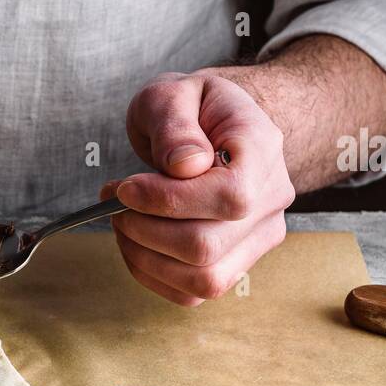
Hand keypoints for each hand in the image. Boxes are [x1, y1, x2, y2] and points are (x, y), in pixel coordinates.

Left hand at [103, 72, 294, 305]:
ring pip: (203, 279)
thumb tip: (184, 166)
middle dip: (144, 230)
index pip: (230, 197)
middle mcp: (271, 200)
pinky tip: (135, 243)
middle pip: (207, 247)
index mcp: (263, 150)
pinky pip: (194, 292)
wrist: (214, 126)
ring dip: (145, 257)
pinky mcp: (236, 262)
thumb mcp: (175, 93)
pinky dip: (153, 274)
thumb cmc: (193, 108)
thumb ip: (175, 124)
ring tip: (121, 222)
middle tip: (114, 202)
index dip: (168, 201)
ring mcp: (259, 237)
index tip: (125, 187)